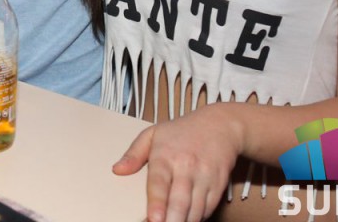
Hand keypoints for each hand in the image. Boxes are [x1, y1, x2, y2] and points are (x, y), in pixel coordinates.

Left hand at [113, 105, 239, 221]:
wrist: (221, 125)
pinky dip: (198, 217)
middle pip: (179, 201)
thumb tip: (117, 170)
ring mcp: (204, 177)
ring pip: (195, 209)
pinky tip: (187, 219)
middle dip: (171, 220)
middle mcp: (186, 166)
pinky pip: (208, 208)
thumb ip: (133, 154)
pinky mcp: (218, 185)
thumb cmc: (182, 131)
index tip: (153, 218)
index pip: (159, 182)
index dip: (157, 203)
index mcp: (165, 155)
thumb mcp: (153, 134)